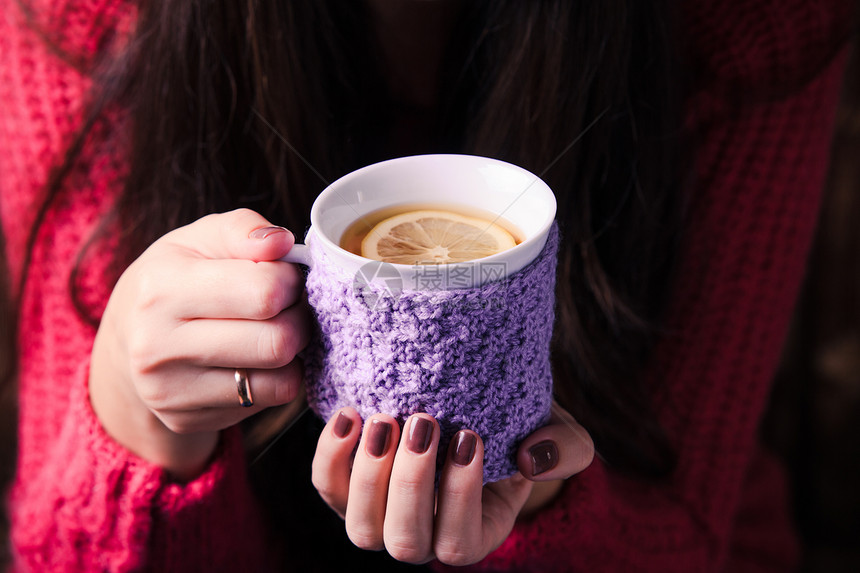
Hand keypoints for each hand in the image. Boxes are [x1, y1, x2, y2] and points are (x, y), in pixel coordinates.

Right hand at [89, 209, 311, 479]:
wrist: (128, 340)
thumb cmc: (176, 279)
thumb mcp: (201, 239)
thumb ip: (244, 231)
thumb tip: (281, 242)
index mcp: (162, 288)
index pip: (265, 292)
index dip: (291, 282)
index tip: (285, 277)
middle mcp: (158, 345)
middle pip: (278, 341)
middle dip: (299, 318)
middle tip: (290, 306)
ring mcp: (170, 390)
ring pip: (280, 378)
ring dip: (294, 351)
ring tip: (276, 328)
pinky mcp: (186, 419)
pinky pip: (270, 400)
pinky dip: (280, 378)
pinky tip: (260, 359)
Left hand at [311, 404, 592, 565]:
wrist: (470, 403)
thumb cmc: (516, 424)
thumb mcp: (558, 433)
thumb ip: (565, 448)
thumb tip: (532, 458)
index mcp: (474, 534)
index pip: (460, 543)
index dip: (460, 497)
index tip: (468, 436)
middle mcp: (422, 537)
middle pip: (406, 542)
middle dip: (412, 484)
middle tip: (425, 422)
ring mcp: (380, 517)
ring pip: (362, 528)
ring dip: (371, 475)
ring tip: (386, 419)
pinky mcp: (347, 489)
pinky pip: (328, 487)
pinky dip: (332, 456)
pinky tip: (350, 415)